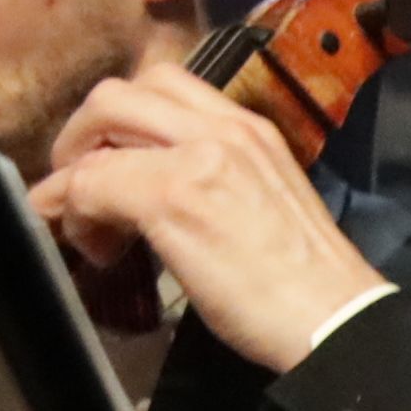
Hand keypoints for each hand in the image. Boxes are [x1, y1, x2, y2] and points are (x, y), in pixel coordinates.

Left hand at [31, 65, 391, 374]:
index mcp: (253, 130)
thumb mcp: (265, 204)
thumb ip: (216, 181)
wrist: (337, 321)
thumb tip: (154, 197)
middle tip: (81, 183)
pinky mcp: (172, 197)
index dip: (123, 125)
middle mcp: (226, 128)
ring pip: (99, 125)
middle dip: (83, 134)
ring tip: (83, 216)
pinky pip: (91, 183)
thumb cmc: (307, 285)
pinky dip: (75, 213)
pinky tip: (96, 248)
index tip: (116, 169)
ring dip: (74, 169)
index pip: (165, 89)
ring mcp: (198, 157)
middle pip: (120, 93)